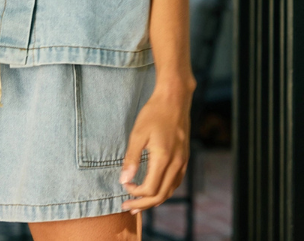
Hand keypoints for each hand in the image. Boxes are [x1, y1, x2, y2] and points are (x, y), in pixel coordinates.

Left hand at [118, 81, 193, 213]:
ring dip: (154, 199)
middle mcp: (176, 163)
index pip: (150, 188)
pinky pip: (176, 181)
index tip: (124, 187)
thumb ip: (131, 158)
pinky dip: (164, 190)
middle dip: (143, 204)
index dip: (135, 193)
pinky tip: (155, 188)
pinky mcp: (184, 158)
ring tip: (139, 203)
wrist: (174, 99)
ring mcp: (183, 161)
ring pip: (170, 190)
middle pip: (161, 195)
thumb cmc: (154, 113)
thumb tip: (123, 180)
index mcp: (164, 158)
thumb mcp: (137, 133)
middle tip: (127, 208)